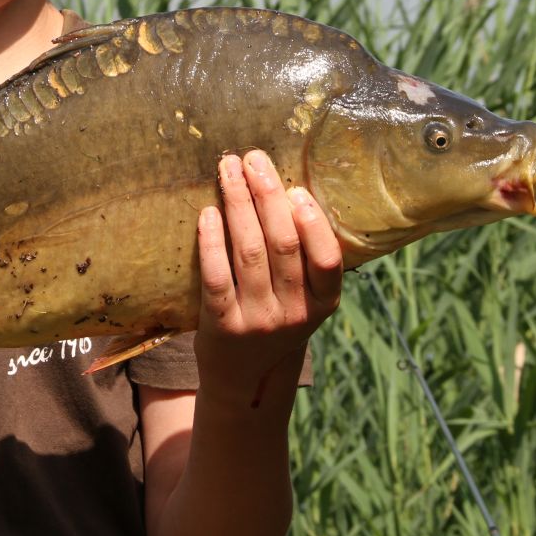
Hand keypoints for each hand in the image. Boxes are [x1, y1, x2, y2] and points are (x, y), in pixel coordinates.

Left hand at [195, 150, 342, 405]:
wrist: (245, 377)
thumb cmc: (276, 319)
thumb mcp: (303, 297)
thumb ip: (302, 255)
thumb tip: (284, 186)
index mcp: (322, 303)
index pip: (327, 260)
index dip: (313, 223)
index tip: (296, 189)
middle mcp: (294, 314)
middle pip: (283, 245)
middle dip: (267, 196)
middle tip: (253, 158)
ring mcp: (257, 321)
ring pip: (249, 253)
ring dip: (238, 204)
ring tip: (228, 170)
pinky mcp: (222, 326)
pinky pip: (216, 277)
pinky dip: (212, 241)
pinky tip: (208, 213)